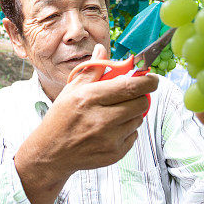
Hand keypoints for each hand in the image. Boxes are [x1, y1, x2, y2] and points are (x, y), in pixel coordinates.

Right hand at [14, 44, 158, 203]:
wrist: (51, 153)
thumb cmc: (61, 119)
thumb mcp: (71, 90)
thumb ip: (91, 70)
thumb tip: (103, 50)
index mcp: (89, 98)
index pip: (130, 86)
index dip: (147, 81)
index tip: (152, 78)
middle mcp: (101, 119)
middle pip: (140, 103)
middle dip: (140, 96)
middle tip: (131, 95)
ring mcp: (109, 139)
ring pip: (138, 119)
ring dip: (132, 114)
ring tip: (114, 114)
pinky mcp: (115, 153)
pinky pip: (134, 136)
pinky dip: (126, 131)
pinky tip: (110, 130)